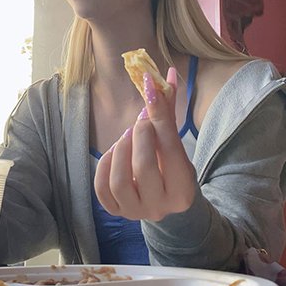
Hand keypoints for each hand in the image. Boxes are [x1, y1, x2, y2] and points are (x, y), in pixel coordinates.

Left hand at [94, 67, 197, 220]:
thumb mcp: (174, 143)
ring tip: (127, 137)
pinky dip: (105, 165)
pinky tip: (115, 153)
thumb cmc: (171, 167)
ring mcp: (136, 212)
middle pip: (145, 166)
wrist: (164, 201)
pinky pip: (102, 188)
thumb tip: (168, 74)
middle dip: (140, 135)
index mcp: (183, 189)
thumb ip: (168, 113)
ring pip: (121, 180)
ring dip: (121, 150)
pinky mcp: (116, 212)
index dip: (159, 113)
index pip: (170, 147)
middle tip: (140, 123)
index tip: (150, 85)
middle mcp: (161, 206)